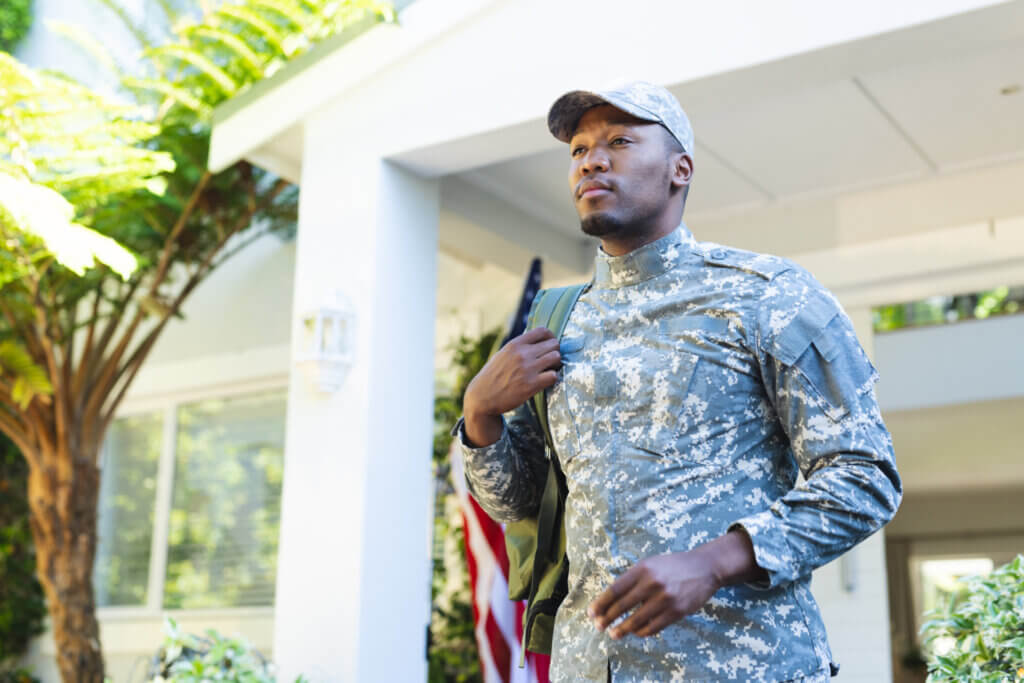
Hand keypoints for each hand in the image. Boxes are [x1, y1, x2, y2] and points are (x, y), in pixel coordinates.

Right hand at [462, 327, 561, 446]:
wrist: (482, 396)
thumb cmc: (492, 376)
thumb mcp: (502, 354)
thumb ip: (518, 347)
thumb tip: (535, 341)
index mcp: (515, 344)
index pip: (543, 331)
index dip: (551, 337)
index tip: (549, 346)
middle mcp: (522, 354)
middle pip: (553, 344)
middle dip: (555, 351)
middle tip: (550, 361)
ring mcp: (527, 369)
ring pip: (556, 357)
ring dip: (556, 364)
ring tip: (549, 370)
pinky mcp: (531, 385)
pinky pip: (553, 376)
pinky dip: (552, 378)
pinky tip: (545, 381)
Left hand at [587, 550, 719, 639]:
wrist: (704, 568)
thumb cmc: (672, 566)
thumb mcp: (650, 564)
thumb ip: (632, 579)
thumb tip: (610, 600)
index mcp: (642, 569)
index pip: (615, 589)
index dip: (601, 603)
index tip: (591, 612)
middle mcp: (652, 583)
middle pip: (622, 606)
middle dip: (607, 619)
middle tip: (598, 626)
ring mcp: (665, 599)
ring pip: (636, 620)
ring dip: (622, 629)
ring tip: (614, 634)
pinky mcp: (677, 612)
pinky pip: (653, 627)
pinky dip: (641, 632)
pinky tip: (636, 632)